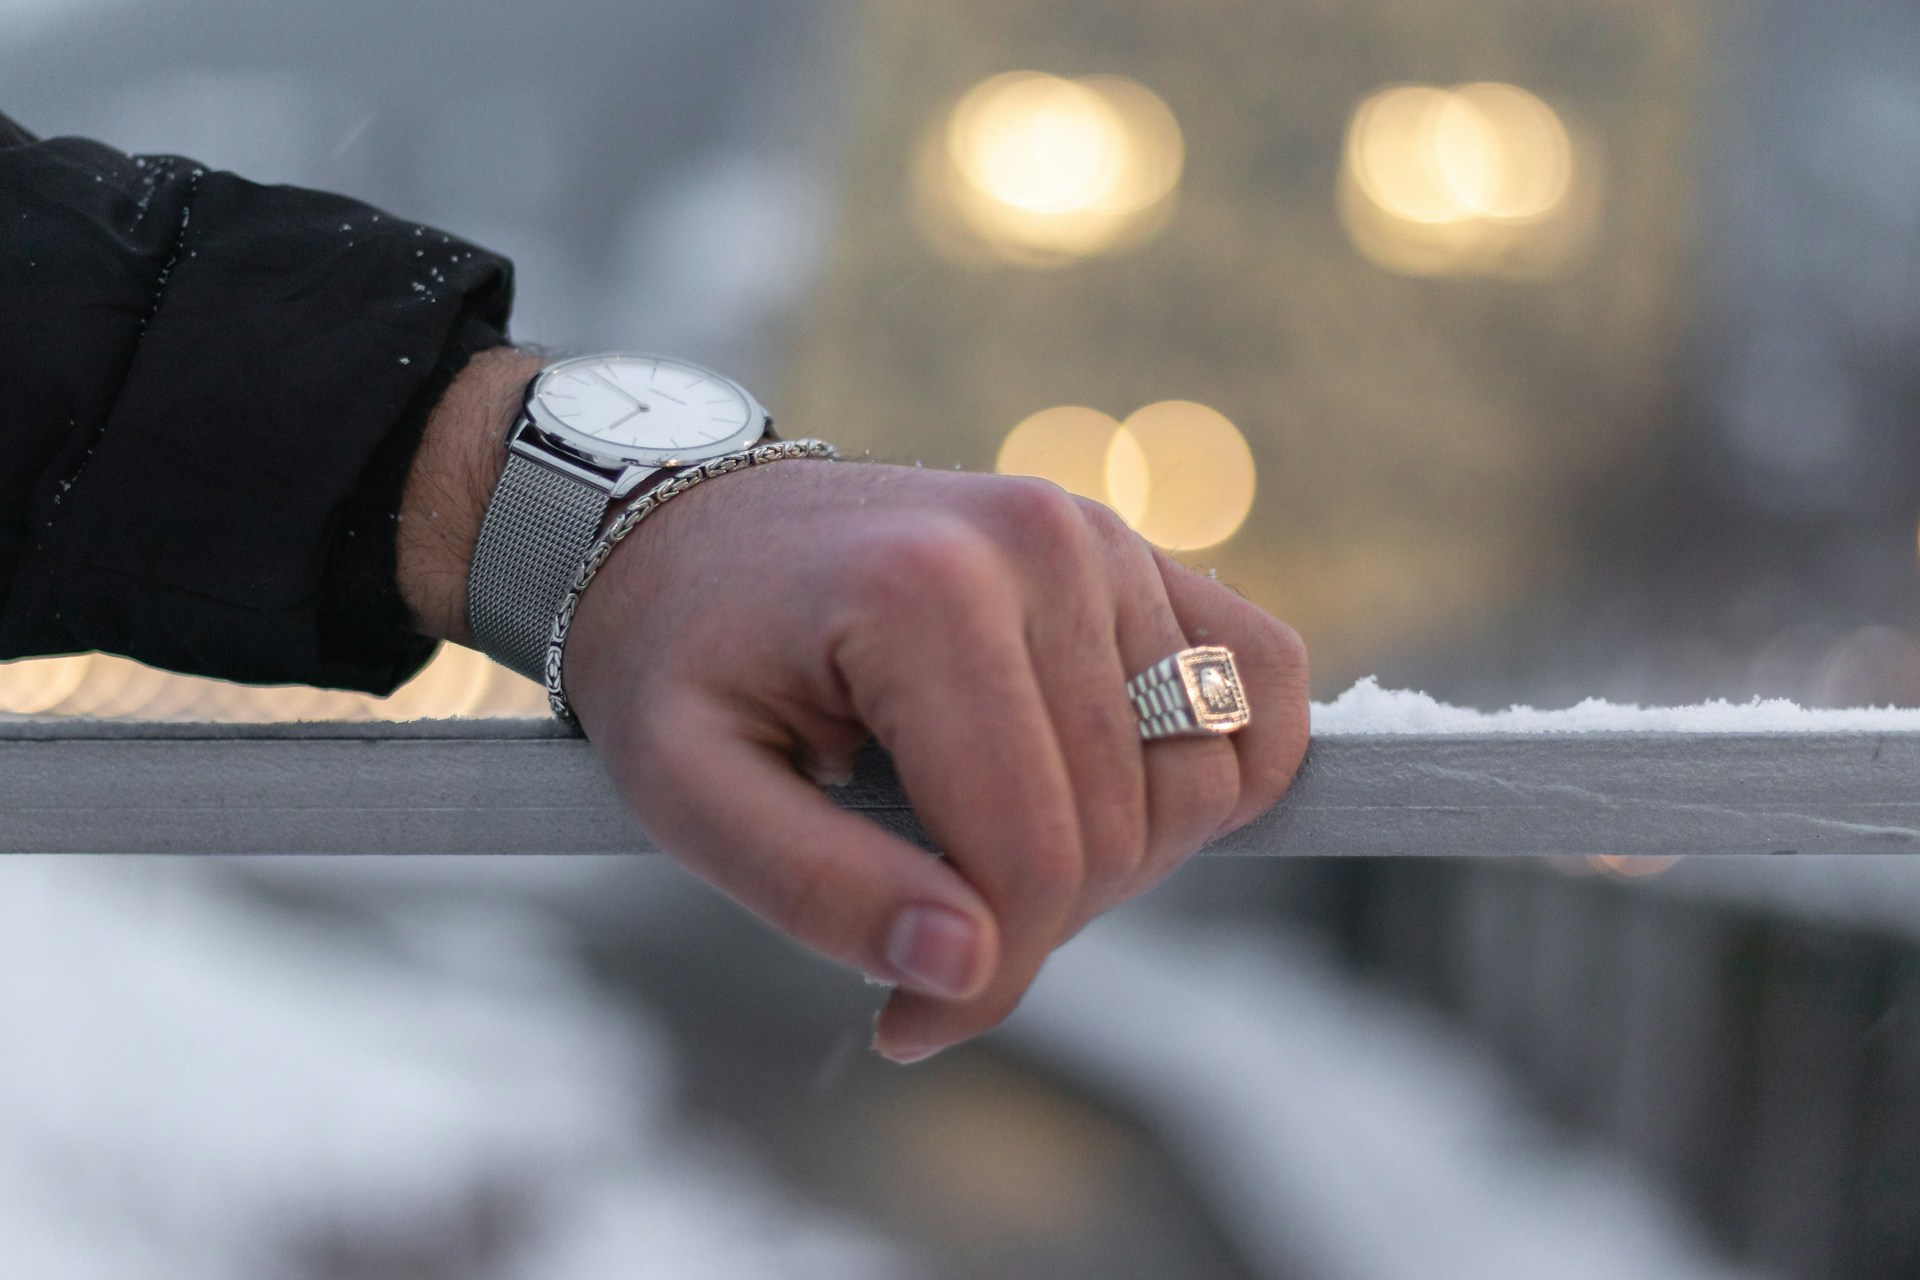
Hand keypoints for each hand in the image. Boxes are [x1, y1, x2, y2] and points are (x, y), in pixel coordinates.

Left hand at [399, 353, 1309, 1062]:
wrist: (695, 528)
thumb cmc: (684, 661)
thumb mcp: (687, 791)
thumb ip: (818, 890)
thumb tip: (969, 967)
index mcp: (924, 598)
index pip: (1035, 852)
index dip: (987, 978)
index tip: (905, 1025)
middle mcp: (1042, 545)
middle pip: (1123, 828)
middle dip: (1037, 921)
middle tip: (930, 928)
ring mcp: (1103, 536)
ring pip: (1201, 776)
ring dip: (1119, 856)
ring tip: (989, 850)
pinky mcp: (1139, 550)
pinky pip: (1259, 681)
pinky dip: (1223, 767)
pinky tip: (1115, 798)